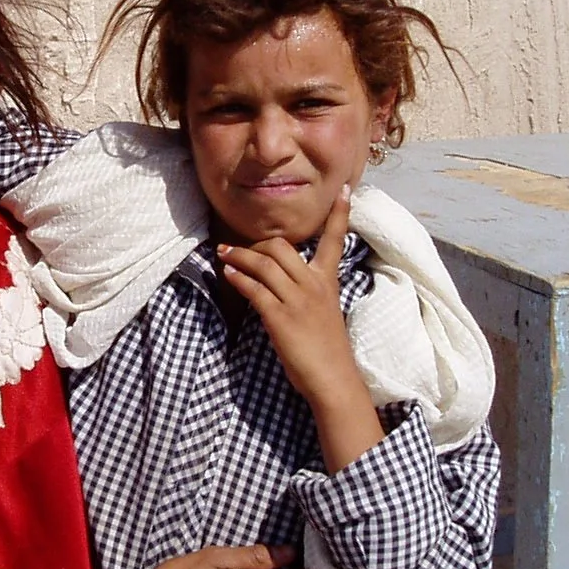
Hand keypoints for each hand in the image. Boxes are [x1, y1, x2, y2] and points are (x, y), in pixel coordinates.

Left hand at [216, 187, 384, 470]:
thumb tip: (284, 282)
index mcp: (327, 282)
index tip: (345, 190)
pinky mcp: (280, 317)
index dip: (339, 215)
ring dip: (239, 256)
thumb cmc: (327, 349)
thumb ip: (308, 292)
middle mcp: (313, 285)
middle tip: (237, 246)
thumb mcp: (324, 312)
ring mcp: (297, 300)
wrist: (332, 378)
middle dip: (255, 242)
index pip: (334, 240)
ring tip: (223, 254)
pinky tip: (229, 275)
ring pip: (264, 263)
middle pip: (281, 246)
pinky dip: (239, 278)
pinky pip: (255, 289)